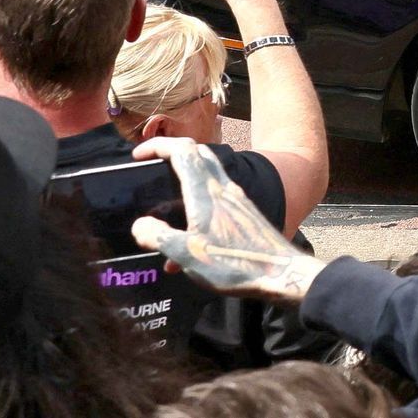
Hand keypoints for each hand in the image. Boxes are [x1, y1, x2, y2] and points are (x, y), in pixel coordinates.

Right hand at [130, 138, 323, 302]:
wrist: (280, 272)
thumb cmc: (233, 263)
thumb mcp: (187, 253)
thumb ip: (158, 236)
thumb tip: (139, 225)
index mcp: (205, 192)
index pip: (182, 151)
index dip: (158, 145)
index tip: (137, 155)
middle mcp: (222, 188)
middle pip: (197, 154)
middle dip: (170, 154)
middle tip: (150, 168)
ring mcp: (235, 198)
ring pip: (206, 174)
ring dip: (183, 178)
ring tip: (162, 206)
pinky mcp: (242, 212)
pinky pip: (214, 196)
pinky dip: (195, 203)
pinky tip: (186, 240)